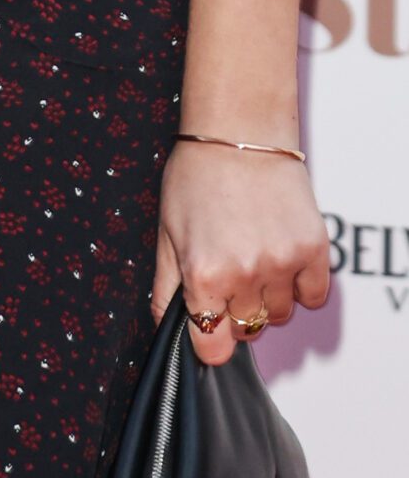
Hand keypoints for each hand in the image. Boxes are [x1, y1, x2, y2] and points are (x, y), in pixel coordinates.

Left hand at [152, 140, 331, 364]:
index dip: (209, 340)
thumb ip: (165, 284)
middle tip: (228, 272)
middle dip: (235, 309)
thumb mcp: (167, 229)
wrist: (238, 131)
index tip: (210, 329)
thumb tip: (165, 324)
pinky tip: (281, 254)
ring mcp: (283, 264)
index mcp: (204, 275)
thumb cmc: (195, 175)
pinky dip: (300, 285)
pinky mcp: (313, 251)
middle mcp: (245, 276)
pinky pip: (313, 297)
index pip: (213, 346)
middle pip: (247, 329)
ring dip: (268, 296)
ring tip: (253, 254)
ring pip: (281, 314)